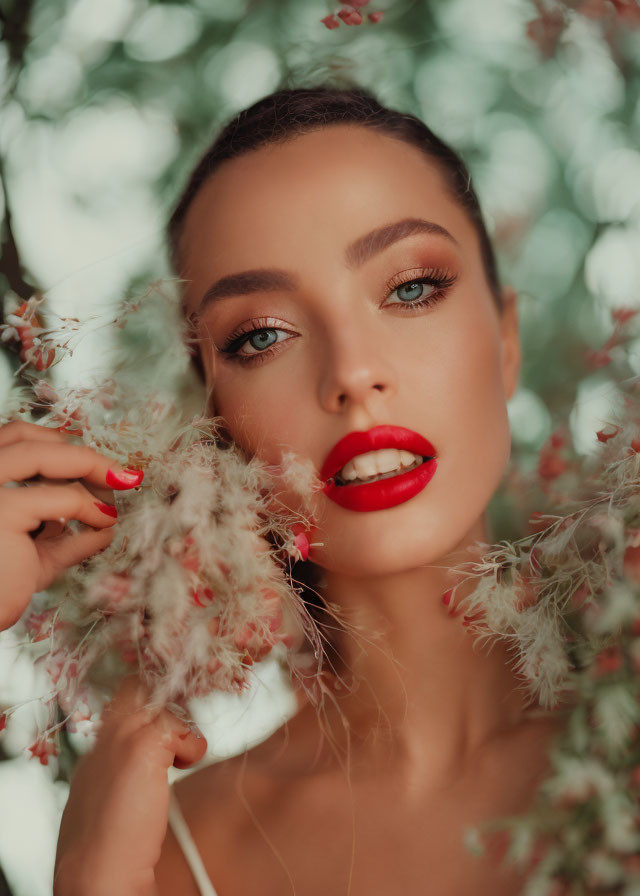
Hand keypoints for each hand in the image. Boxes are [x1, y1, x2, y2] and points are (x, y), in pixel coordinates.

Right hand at [0, 420, 143, 630]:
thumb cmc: (0, 588)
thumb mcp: (36, 550)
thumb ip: (62, 530)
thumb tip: (104, 522)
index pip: (11, 438)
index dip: (51, 440)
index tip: (86, 455)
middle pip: (24, 438)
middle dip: (77, 450)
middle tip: (119, 470)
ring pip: (42, 455)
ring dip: (90, 464)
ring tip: (122, 482)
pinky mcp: (3, 513)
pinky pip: (62, 499)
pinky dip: (91, 507)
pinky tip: (105, 521)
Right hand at [54, 675, 206, 895]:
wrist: (97, 875)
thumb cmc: (111, 850)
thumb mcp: (111, 800)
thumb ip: (128, 773)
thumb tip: (161, 761)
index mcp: (96, 753)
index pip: (124, 705)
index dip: (150, 707)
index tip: (172, 725)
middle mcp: (105, 739)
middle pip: (137, 689)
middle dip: (166, 701)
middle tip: (183, 733)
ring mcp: (121, 739)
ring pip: (161, 701)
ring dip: (181, 724)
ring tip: (184, 755)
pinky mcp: (142, 748)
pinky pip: (179, 726)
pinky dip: (191, 745)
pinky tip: (185, 767)